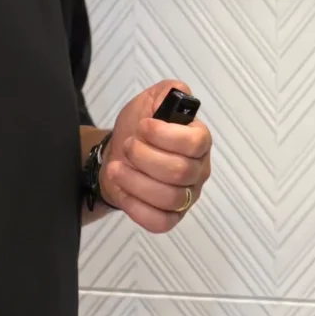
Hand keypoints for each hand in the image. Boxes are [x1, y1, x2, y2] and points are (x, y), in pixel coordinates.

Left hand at [99, 81, 212, 232]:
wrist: (118, 156)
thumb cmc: (137, 131)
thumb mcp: (149, 102)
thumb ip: (167, 92)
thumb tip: (180, 93)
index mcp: (198, 142)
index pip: (196, 142)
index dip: (166, 135)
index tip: (143, 126)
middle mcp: (198, 171)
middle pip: (179, 171)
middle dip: (145, 157)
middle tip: (127, 146)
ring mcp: (186, 197)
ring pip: (169, 198)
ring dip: (135, 181)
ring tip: (116, 167)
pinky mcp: (171, 218)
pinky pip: (160, 222)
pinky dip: (137, 207)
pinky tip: (123, 190)